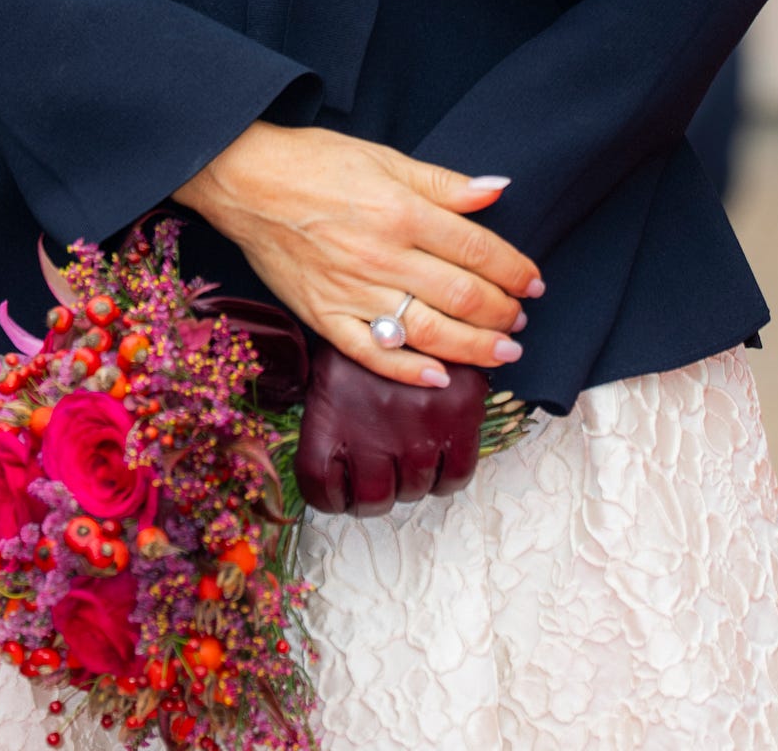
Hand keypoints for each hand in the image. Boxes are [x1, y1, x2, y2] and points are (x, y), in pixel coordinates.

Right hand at [172, 121, 543, 387]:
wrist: (246, 180)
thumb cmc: (317, 163)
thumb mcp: (386, 159)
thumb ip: (444, 183)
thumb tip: (497, 189)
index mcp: (403, 212)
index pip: (477, 250)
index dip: (514, 270)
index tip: (533, 282)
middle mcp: (383, 256)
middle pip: (462, 296)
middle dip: (502, 313)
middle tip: (521, 320)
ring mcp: (352, 292)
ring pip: (428, 332)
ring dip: (474, 348)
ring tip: (502, 353)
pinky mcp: (323, 316)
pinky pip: (372, 354)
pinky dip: (408, 370)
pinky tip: (439, 376)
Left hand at [292, 337, 487, 515]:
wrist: (402, 278)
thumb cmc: (361, 322)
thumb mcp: (330, 363)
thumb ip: (332, 412)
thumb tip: (338, 462)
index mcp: (326, 415)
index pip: (320, 488)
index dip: (332, 497)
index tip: (342, 489)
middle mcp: (369, 428)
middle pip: (374, 498)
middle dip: (379, 490)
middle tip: (384, 469)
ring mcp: (416, 425)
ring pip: (414, 491)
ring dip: (413, 481)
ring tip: (411, 456)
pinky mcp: (457, 414)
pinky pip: (455, 477)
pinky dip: (447, 476)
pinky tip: (439, 458)